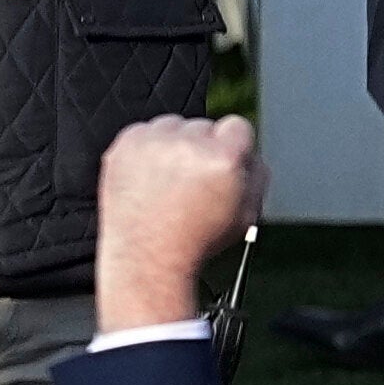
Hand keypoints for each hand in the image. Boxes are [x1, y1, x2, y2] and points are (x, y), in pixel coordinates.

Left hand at [87, 111, 261, 337]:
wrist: (147, 258)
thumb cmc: (195, 241)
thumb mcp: (246, 215)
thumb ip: (257, 175)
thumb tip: (251, 154)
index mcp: (223, 158)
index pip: (237, 126)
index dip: (231, 149)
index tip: (220, 166)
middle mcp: (188, 145)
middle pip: (203, 126)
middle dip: (201, 150)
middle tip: (193, 183)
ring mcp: (153, 142)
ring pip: (173, 126)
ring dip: (173, 147)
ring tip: (170, 183)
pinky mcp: (126, 144)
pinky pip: (145, 133)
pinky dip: (147, 151)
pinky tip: (150, 179)